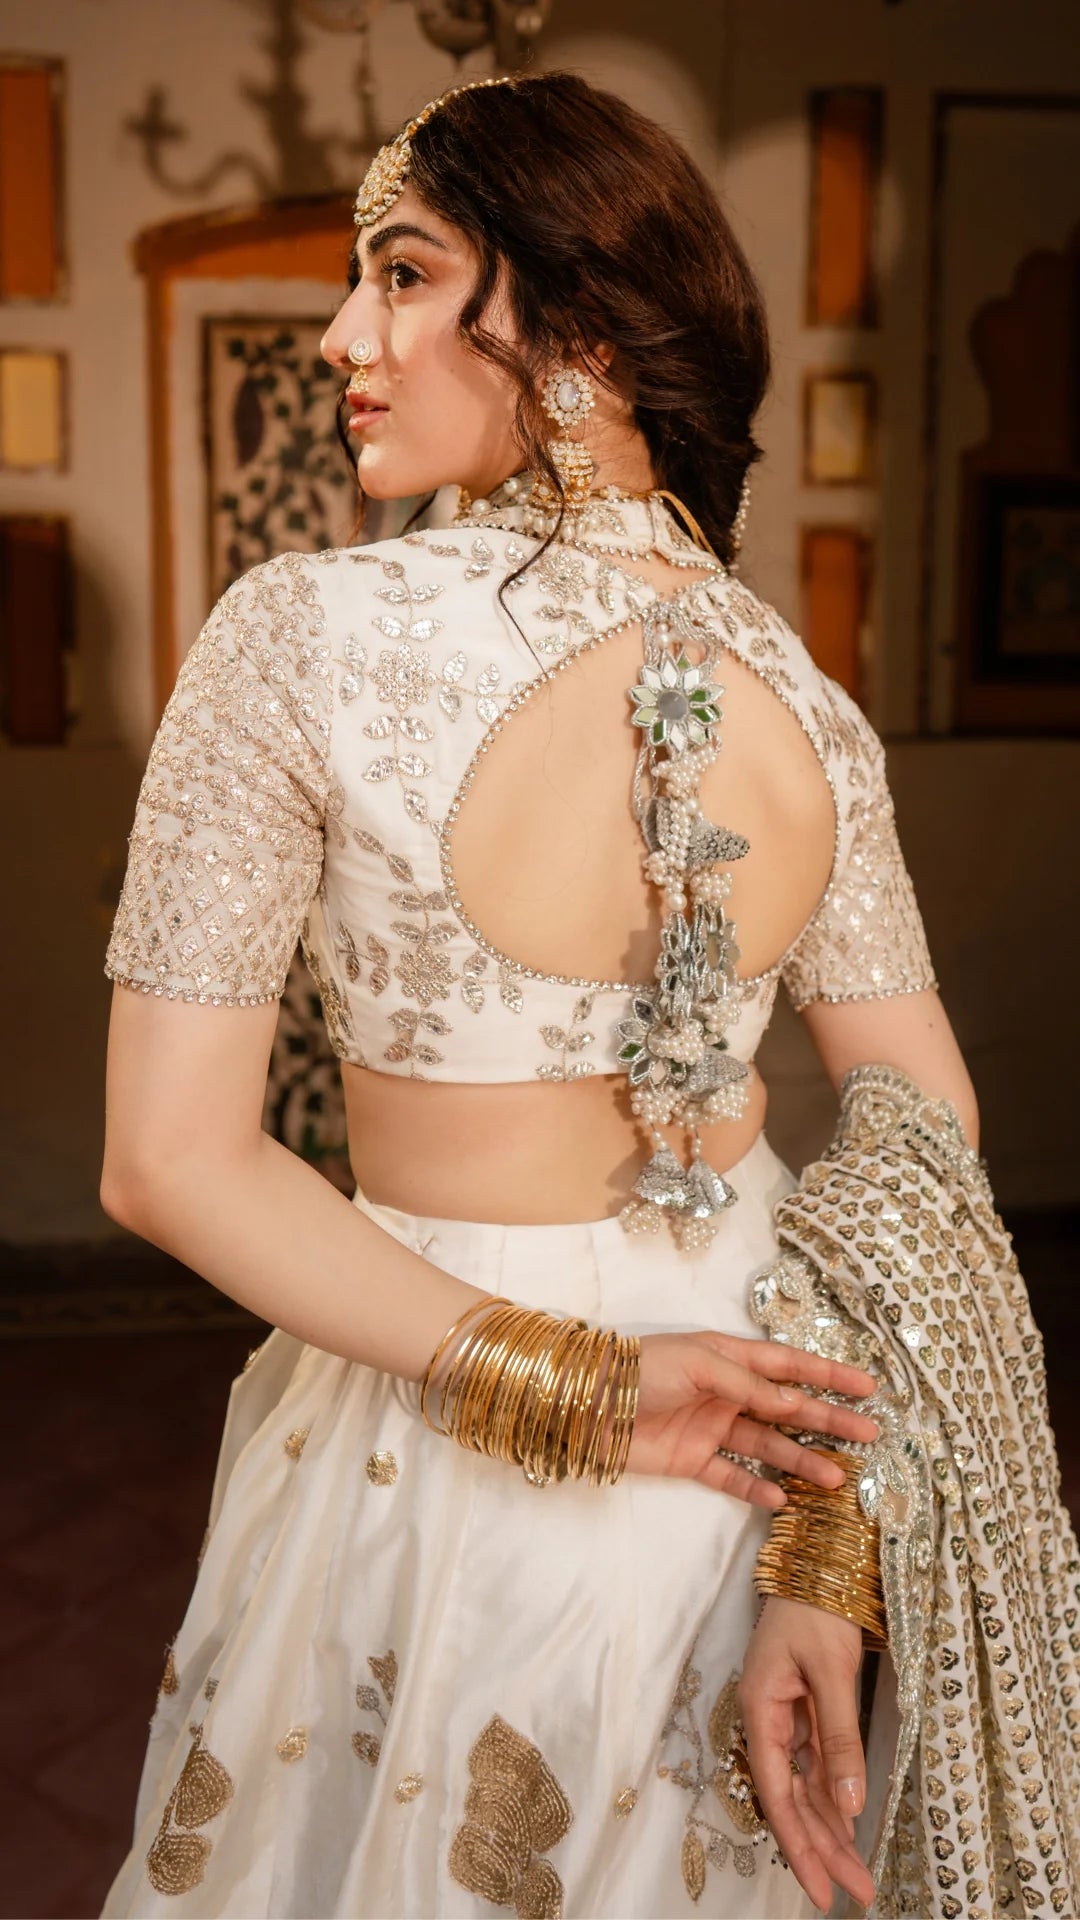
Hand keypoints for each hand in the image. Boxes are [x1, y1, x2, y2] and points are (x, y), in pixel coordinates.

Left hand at [623, 1331, 879, 1506]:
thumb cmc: (641, 1369)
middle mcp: (726, 1392)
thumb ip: (748, 1385)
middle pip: (788, 1409)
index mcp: (729, 1357)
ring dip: (801, 1462)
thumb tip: (795, 1403)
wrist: (586, 1405)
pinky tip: (782, 1499)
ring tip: (836, 1480)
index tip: (867, 1386)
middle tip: (869, 1436)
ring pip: (767, 1447)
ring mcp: (711, 1428)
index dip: (828, 1373)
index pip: (789, 1365)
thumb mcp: (700, 1364)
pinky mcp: (692, 1460)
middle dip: (828, 1421)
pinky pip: (732, 1477)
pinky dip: (756, 1488)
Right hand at [738, 1596, 875, 1914]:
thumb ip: (839, 1738)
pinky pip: (814, 1764)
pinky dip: (831, 1796)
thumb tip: (849, 1805)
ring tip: (857, 1874)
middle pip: (790, 1798)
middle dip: (821, 1848)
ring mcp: (784, 1716)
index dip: (799, 1845)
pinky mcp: (803, 1709)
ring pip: (804, 1786)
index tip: (821, 1889)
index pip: (777, 1793)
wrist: (817, 1560)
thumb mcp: (832, 1671)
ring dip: (829, 1829)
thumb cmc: (816, 1607)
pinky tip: (848, 1827)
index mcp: (761, 1710)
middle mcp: (767, 1720)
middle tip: (853, 1894)